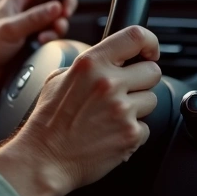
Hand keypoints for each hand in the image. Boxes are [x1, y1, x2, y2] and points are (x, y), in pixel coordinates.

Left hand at [0, 0, 76, 87]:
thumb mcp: (11, 29)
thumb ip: (35, 18)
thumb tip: (56, 6)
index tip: (65, 5)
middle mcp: (25, 7)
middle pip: (55, 1)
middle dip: (62, 13)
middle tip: (59, 23)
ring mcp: (30, 23)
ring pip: (54, 20)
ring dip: (56, 28)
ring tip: (44, 38)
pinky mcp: (32, 38)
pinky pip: (50, 34)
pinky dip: (51, 39)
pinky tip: (41, 44)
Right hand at [0, 26, 161, 195]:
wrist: (44, 158)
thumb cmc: (48, 121)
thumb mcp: (57, 78)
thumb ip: (87, 65)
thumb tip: (110, 59)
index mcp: (90, 64)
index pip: (135, 37)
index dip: (150, 42)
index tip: (150, 52)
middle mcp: (108, 83)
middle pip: (152, 71)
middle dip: (141, 81)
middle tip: (124, 92)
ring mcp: (122, 109)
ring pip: (151, 99)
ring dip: (137, 107)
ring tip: (112, 116)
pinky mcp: (131, 134)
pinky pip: (146, 126)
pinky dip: (132, 131)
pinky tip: (111, 133)